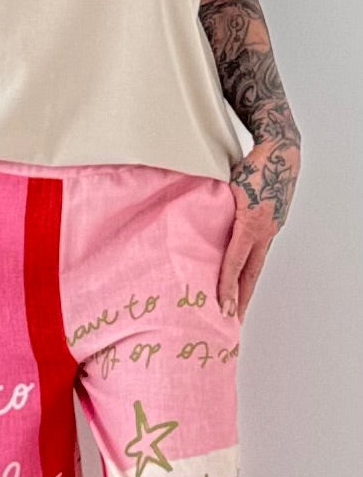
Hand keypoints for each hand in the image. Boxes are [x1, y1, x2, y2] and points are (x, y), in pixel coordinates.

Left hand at [217, 135, 300, 323]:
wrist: (282, 153)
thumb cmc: (253, 164)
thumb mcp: (228, 184)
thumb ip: (214, 206)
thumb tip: (193, 223)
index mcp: (251, 222)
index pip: (235, 261)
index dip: (226, 286)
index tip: (221, 308)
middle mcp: (264, 231)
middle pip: (251, 273)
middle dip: (240, 300)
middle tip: (231, 322)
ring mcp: (272, 229)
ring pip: (256, 265)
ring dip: (246, 287)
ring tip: (236, 306)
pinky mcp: (274, 225)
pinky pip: (260, 252)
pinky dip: (251, 268)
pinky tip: (243, 275)